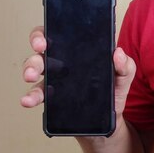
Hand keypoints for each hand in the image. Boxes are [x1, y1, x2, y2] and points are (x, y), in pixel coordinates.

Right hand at [21, 26, 136, 114]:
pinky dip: (31, 96)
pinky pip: (38, 94)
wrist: (110, 119)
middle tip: (40, 50)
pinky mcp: (53, 98)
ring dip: (30, 70)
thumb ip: (125, 64)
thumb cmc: (114, 90)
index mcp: (77, 51)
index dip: (46, 33)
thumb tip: (118, 53)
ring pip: (36, 70)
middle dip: (36, 46)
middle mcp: (62, 62)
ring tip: (30, 77)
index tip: (45, 38)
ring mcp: (55, 80)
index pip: (57, 34)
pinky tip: (28, 99)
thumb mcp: (124, 74)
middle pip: (42, 49)